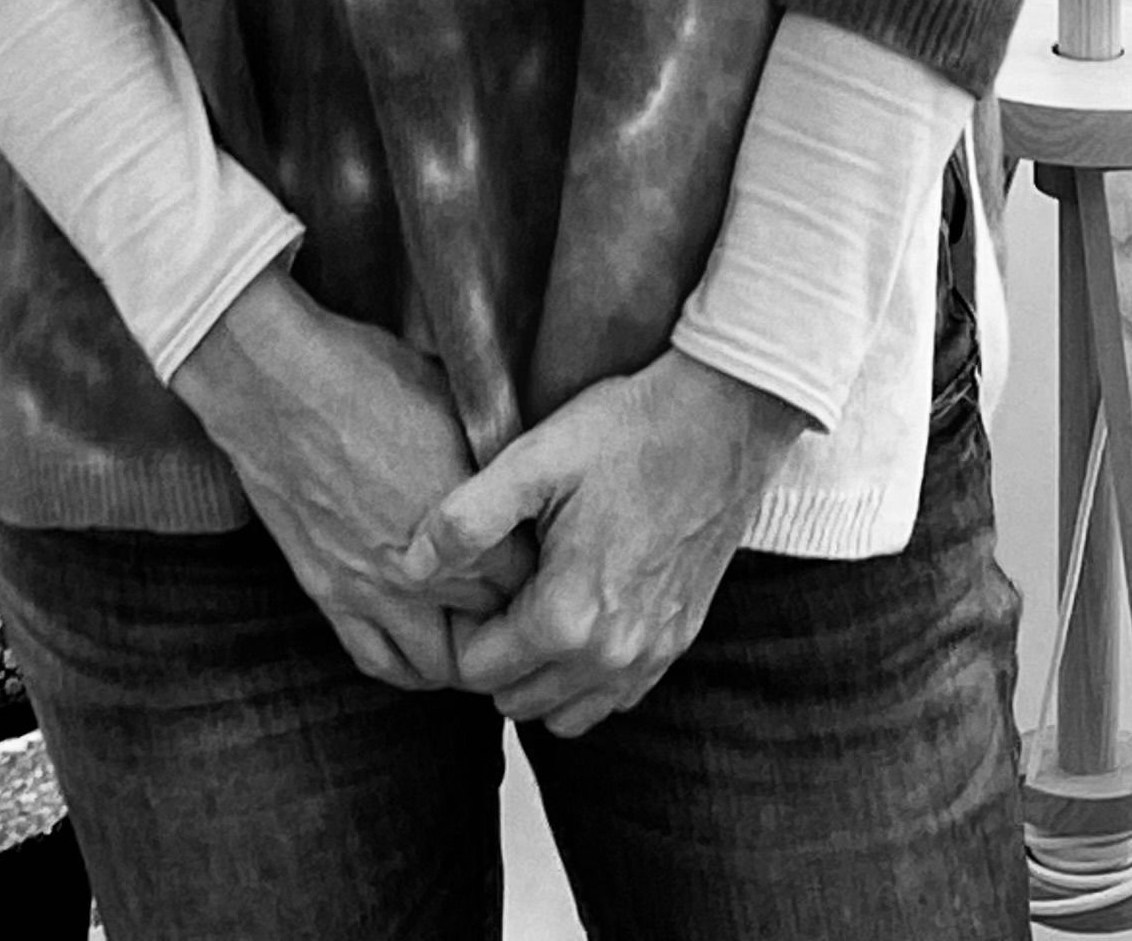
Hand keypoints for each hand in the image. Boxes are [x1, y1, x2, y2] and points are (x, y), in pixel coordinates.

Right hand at [172, 266, 533, 688]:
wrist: (276, 383)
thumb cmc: (365, 375)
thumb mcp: (451, 401)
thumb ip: (488, 454)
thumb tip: (516, 463)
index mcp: (465, 523)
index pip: (528, 580)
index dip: (540, 570)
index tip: (541, 557)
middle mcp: (425, 571)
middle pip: (491, 626)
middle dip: (509, 616)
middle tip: (516, 600)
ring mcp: (373, 591)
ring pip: (438, 663)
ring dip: (461, 654)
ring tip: (472, 634)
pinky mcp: (329, 594)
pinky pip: (376, 660)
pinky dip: (405, 667)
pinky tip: (419, 650)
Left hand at [402, 350, 810, 735]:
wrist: (723, 419)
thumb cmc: (629, 431)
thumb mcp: (533, 459)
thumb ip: (464, 520)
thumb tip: (408, 566)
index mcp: (567, 617)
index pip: (477, 671)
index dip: (457, 628)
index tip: (465, 582)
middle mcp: (611, 655)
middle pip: (517, 700)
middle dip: (494, 656)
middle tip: (494, 589)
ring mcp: (650, 656)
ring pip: (566, 712)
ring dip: (538, 675)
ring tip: (531, 603)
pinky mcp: (678, 642)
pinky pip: (615, 697)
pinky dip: (587, 676)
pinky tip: (579, 613)